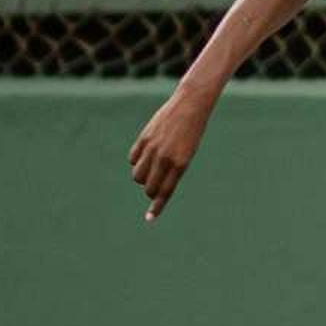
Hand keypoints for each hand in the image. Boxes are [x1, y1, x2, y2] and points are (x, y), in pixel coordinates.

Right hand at [129, 87, 213, 221]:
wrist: (190, 106)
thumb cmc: (192, 133)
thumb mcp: (187, 154)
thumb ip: (172, 169)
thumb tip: (153, 185)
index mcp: (180, 164)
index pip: (165, 192)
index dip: (157, 207)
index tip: (149, 219)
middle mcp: (165, 158)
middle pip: (148, 187)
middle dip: (150, 191)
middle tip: (155, 186)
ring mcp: (152, 148)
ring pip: (137, 175)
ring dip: (142, 177)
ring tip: (152, 169)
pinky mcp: (144, 138)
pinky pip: (132, 159)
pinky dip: (136, 162)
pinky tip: (144, 156)